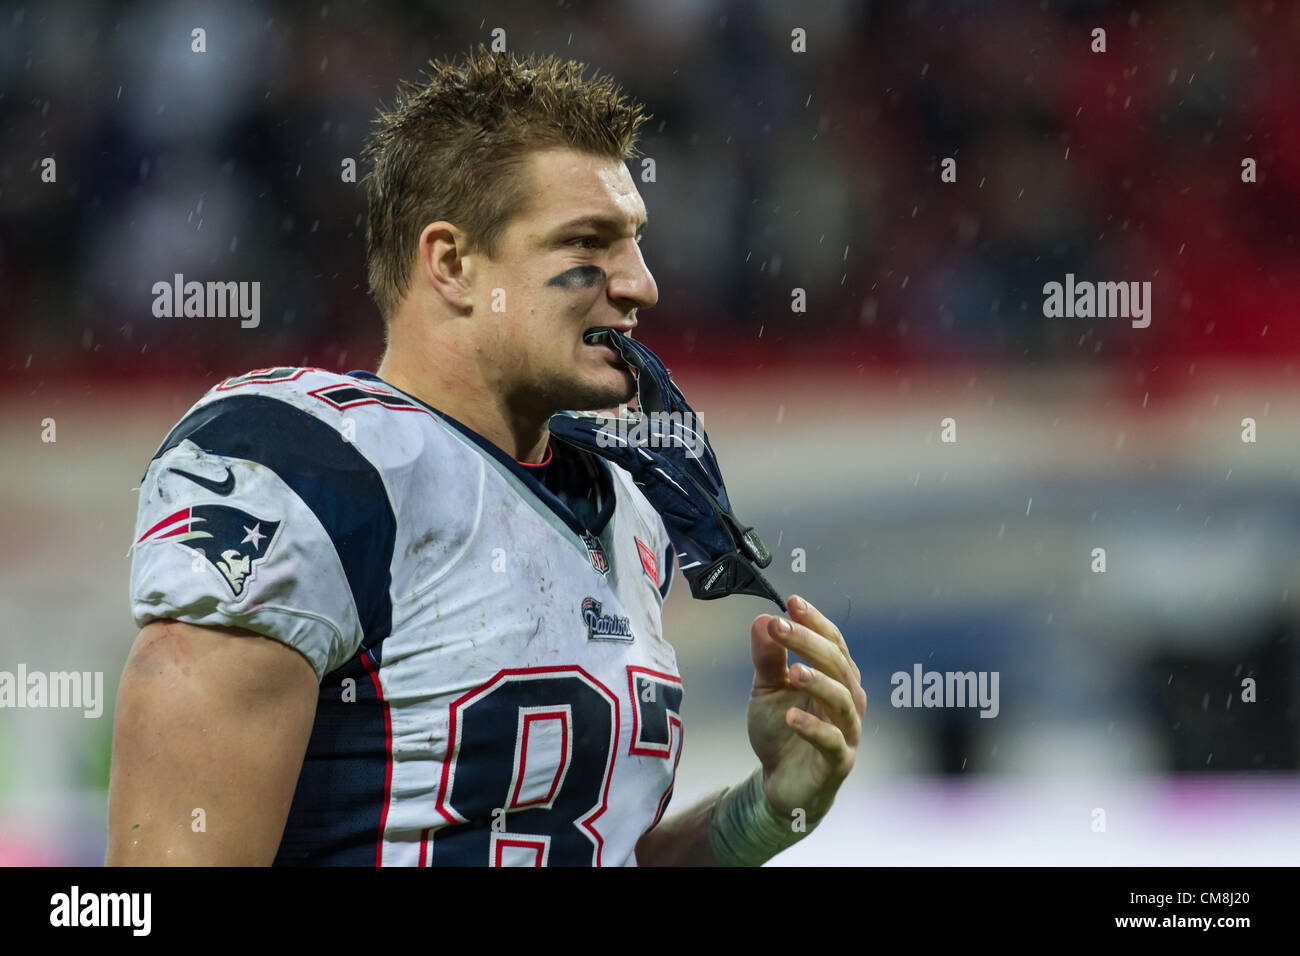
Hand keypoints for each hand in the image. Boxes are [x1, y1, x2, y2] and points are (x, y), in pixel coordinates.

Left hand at [746, 595, 865, 826]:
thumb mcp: (766, 689)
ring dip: (818, 682)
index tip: (791, 602)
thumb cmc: (781, 730)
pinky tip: (791, 716)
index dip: (814, 621)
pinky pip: (831, 742)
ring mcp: (848, 732)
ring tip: (793, 671)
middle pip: (837, 664)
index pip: (832, 642)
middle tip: (781, 626)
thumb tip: (762, 620)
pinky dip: (813, 727)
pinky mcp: (838, 762)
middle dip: (808, 642)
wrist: (782, 783)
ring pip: (842, 700)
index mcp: (837, 677)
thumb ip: (767, 658)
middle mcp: (850, 700)